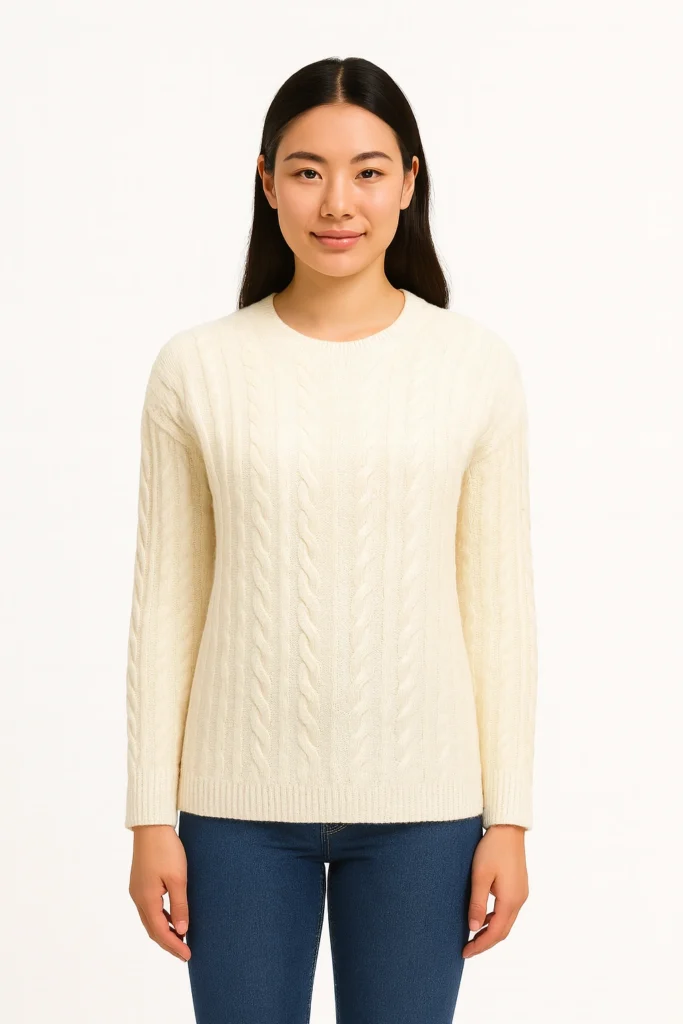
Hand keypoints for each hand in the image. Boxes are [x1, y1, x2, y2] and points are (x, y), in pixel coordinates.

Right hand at [128, 824, 190, 961]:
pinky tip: (173, 918)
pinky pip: (150, 908)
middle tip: (185, 953)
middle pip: (153, 929)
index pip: (160, 932)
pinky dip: (161, 918)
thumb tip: (182, 931)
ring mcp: (137, 890)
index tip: (188, 955)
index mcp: (146, 899)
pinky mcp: (140, 883)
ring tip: (181, 939)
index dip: (174, 945)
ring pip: (150, 919)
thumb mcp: (178, 878)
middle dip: (168, 943)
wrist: (151, 825)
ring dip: (164, 931)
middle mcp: (138, 897)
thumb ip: (180, 905)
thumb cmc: (166, 849)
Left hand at [462, 824, 528, 958]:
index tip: (465, 952)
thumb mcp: (480, 875)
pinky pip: (508, 910)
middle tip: (467, 949)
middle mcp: (519, 900)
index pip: (496, 932)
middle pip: (503, 931)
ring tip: (473, 937)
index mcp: (511, 900)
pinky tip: (483, 918)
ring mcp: (521, 893)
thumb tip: (474, 929)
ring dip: (491, 931)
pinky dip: (495, 919)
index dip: (481, 945)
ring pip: (506, 921)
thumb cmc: (492, 848)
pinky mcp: (519, 886)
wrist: (508, 827)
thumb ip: (477, 903)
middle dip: (486, 942)